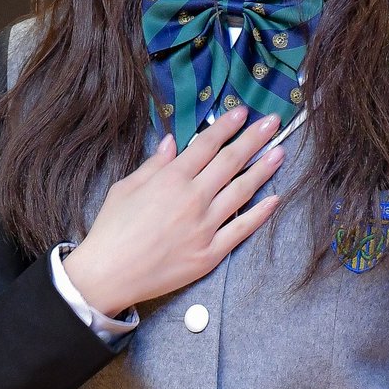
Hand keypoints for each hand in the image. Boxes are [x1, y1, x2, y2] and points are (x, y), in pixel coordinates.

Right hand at [63, 106, 283, 316]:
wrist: (109, 275)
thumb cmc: (112, 229)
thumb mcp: (126, 187)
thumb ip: (154, 164)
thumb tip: (172, 142)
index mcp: (171, 179)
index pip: (207, 145)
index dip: (227, 127)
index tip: (243, 112)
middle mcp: (193, 198)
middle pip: (230, 162)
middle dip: (254, 139)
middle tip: (273, 122)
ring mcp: (205, 226)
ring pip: (242, 191)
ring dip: (263, 169)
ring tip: (280, 152)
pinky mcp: (211, 253)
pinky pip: (242, 229)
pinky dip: (260, 214)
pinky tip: (274, 199)